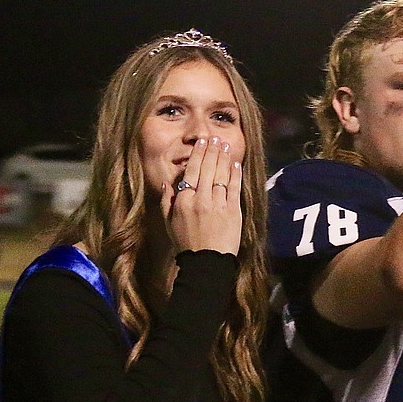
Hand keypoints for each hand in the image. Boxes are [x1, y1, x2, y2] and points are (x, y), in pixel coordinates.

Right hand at [160, 137, 242, 255]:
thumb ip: (166, 201)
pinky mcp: (234, 212)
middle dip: (212, 151)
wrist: (207, 263)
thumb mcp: (169, 223)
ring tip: (225, 145)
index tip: (202, 143)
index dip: (198, 155)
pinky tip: (235, 164)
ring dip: (223, 158)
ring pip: (221, 175)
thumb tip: (168, 182)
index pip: (191, 171)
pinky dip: (235, 174)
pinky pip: (234, 188)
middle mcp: (201, 200)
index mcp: (184, 201)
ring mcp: (219, 205)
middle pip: (207, 169)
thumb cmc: (186, 244)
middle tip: (215, 138)